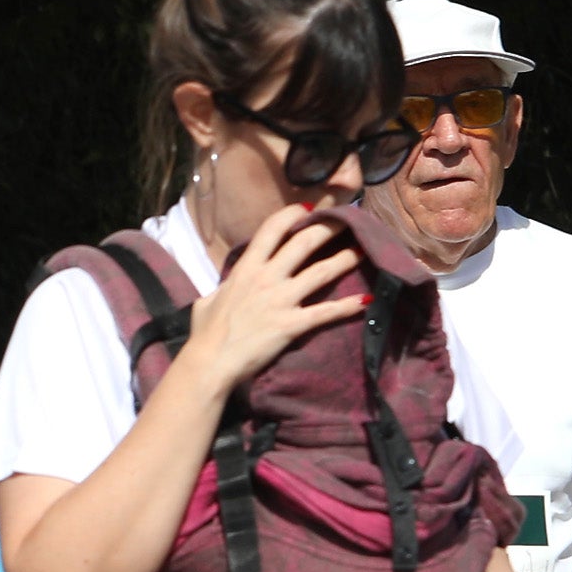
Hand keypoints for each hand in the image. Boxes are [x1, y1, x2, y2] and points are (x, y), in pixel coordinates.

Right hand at [182, 200, 367, 391]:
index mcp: (246, 269)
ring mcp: (281, 301)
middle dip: (329, 227)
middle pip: (304, 242)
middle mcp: (266, 278)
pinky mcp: (292, 325)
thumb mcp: (209, 300)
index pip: (271, 230)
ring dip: (346, 259)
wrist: (209, 363)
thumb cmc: (205, 333)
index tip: (308, 208)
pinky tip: (366, 300)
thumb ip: (226, 286)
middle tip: (348, 220)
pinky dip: (347, 306)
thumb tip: (231, 283)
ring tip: (364, 250)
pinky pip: (326, 312)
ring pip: (322, 272)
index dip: (291, 214)